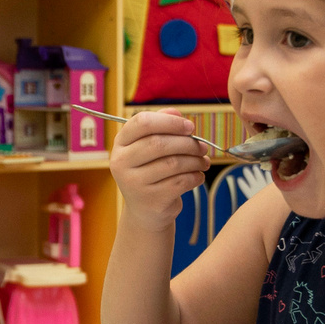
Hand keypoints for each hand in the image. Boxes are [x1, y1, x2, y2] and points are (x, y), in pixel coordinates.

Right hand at [111, 110, 213, 232]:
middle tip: (202, 146)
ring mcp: (134, 184)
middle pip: (158, 143)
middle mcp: (122, 163)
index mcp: (121, 144)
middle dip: (187, 143)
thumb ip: (161, 125)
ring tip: (203, 161)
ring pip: (172, 163)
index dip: (170, 121)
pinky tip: (198, 176)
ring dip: (195, 160)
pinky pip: (180, 182)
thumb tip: (176, 112)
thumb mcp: (149, 147)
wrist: (145, 211)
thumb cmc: (150, 171)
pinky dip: (195, 177)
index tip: (190, 127)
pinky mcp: (151, 200)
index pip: (142, 122)